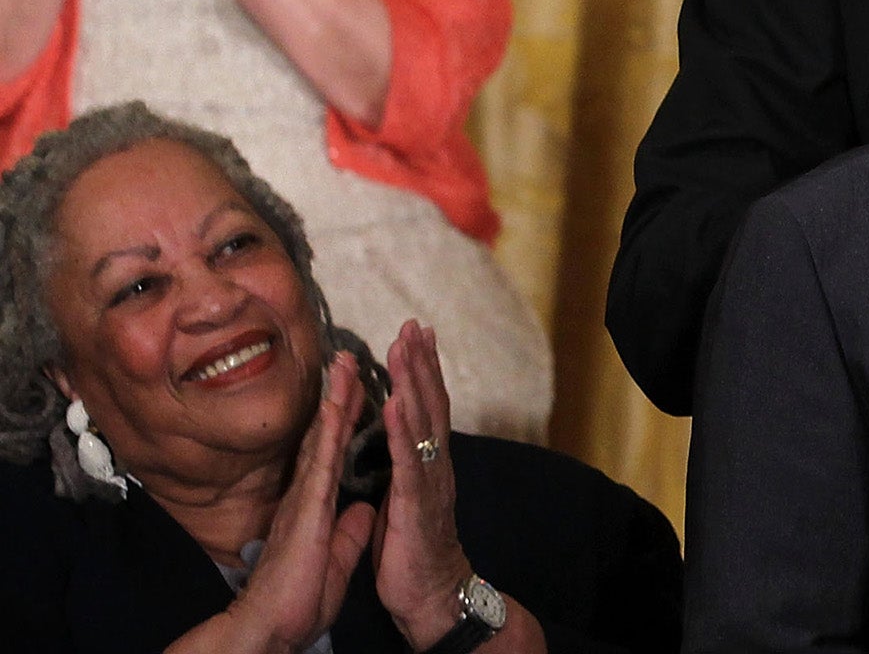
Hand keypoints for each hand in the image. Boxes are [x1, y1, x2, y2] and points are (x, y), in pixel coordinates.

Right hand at [214, 352, 375, 653]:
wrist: (271, 627)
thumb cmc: (298, 599)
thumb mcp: (337, 559)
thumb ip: (349, 532)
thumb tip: (364, 511)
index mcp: (318, 502)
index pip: (335, 450)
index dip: (347, 418)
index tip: (359, 385)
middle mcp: (309, 492)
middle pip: (326, 434)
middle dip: (339, 394)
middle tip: (349, 355)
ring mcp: (306, 496)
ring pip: (322, 436)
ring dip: (335, 398)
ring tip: (344, 360)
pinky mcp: (306, 508)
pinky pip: (321, 460)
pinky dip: (329, 430)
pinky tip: (337, 402)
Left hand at [373, 322, 472, 650]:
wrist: (430, 594)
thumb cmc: (412, 551)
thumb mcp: (401, 503)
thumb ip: (398, 472)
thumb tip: (385, 449)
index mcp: (426, 463)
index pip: (427, 407)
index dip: (423, 370)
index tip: (417, 335)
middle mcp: (434, 463)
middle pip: (430, 402)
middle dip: (421, 362)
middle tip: (414, 325)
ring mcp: (428, 480)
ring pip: (422, 421)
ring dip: (414, 381)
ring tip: (404, 348)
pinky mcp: (415, 501)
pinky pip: (407, 459)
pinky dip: (401, 427)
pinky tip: (395, 401)